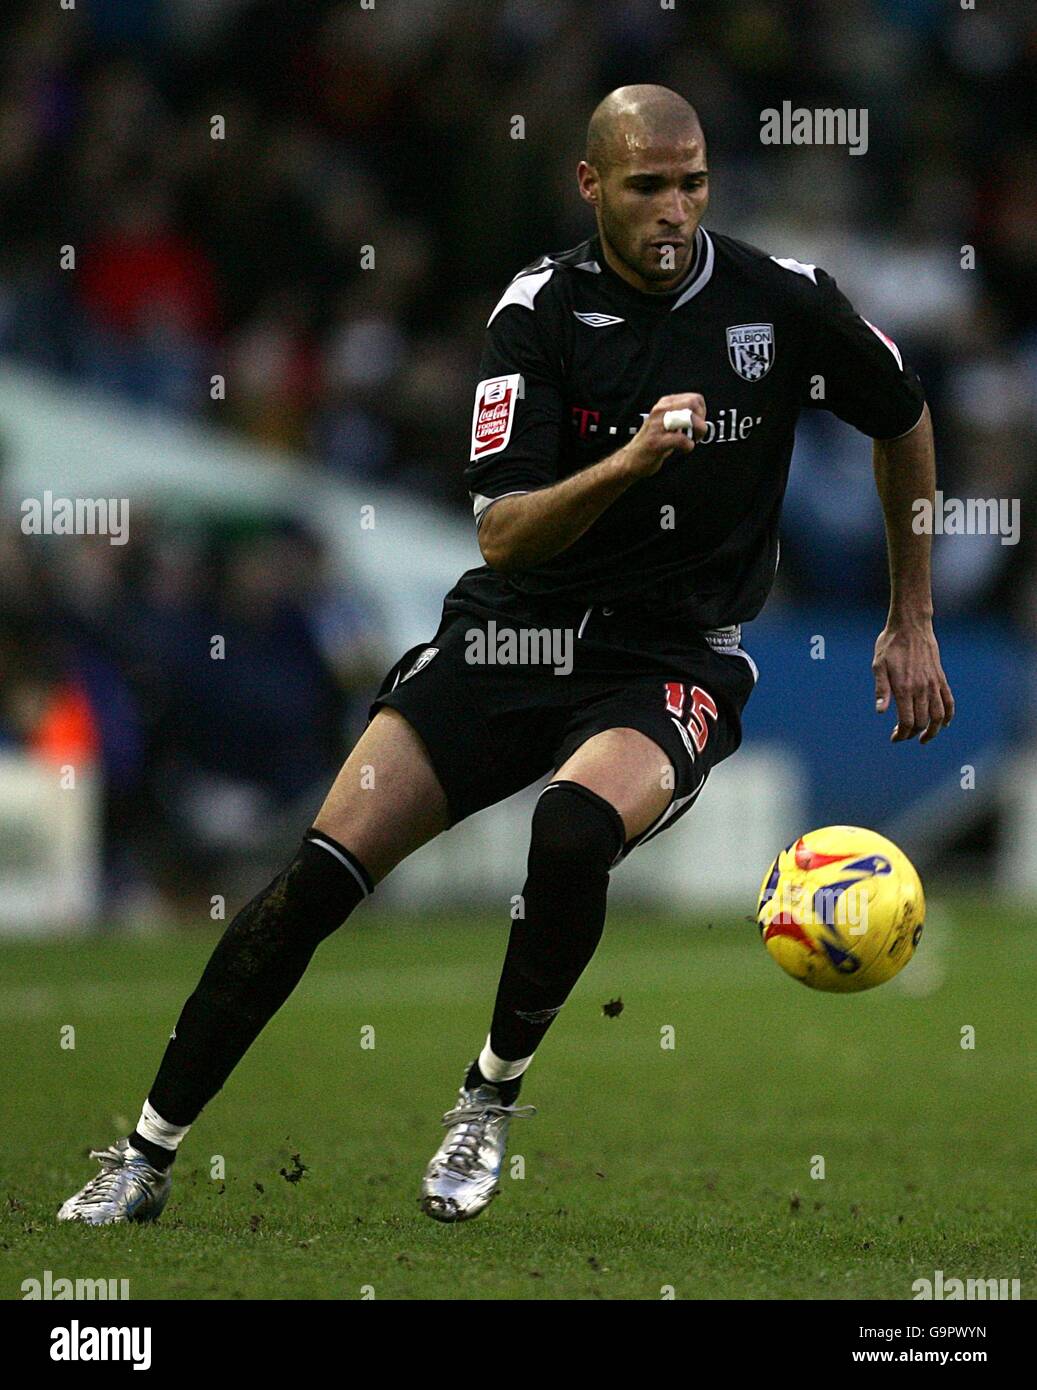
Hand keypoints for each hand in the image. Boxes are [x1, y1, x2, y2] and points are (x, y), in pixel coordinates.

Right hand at [622, 393, 706, 477]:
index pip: (695, 398)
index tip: (697, 424)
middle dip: (701, 419)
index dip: (702, 412)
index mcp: (664, 404)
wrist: (631, 459)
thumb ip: (680, 414)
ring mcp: (657, 426)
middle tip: (697, 433)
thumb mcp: (666, 421)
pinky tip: (684, 449)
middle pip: (693, 403)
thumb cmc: (653, 441)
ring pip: (689, 418)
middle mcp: (660, 410)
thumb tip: (701, 412)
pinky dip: (688, 446)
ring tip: (692, 440)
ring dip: (698, 431)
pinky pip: (682, 440)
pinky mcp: (657, 442)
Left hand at [872, 616, 954, 743]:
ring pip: (939, 716)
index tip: (894, 737)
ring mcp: (933, 684)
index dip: (902, 734)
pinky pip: (949, 701)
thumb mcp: (878, 665)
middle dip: (912, 734)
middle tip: (902, 735)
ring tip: (924, 738)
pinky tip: (943, 723)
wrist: (911, 626)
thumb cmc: (890, 645)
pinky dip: (948, 715)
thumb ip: (881, 689)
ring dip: (933, 731)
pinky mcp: (941, 678)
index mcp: (904, 687)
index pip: (907, 721)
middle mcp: (921, 688)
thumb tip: (881, 711)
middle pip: (922, 722)